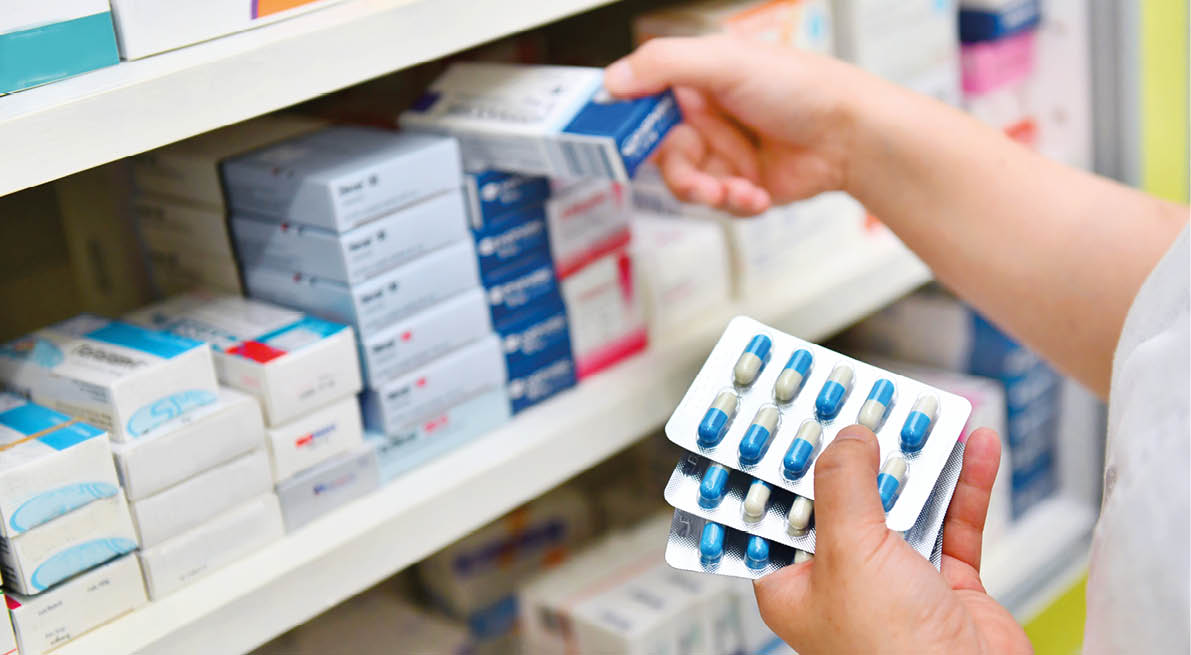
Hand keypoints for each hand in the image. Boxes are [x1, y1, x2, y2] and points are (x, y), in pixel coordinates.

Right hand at [605, 35, 874, 214]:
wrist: (852, 135)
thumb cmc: (801, 87)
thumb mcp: (725, 62)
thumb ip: (664, 65)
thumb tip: (612, 81)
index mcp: (697, 80)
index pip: (644, 103)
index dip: (630, 125)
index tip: (618, 143)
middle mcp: (707, 117)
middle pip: (662, 155)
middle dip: (680, 172)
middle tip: (696, 180)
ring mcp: (725, 153)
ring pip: (688, 185)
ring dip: (709, 192)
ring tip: (734, 189)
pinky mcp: (743, 185)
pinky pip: (719, 205)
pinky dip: (736, 203)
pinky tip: (758, 192)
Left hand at [753, 426, 1031, 653]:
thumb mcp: (849, 553)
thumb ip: (844, 486)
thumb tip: (847, 438)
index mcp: (795, 582)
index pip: (778, 509)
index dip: (784, 462)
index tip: (792, 416)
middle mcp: (842, 581)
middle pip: (845, 498)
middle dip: (859, 450)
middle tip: (867, 401)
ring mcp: (897, 582)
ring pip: (904, 504)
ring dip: (919, 461)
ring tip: (924, 414)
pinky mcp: (948, 586)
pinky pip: (956, 523)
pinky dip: (967, 486)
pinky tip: (976, 448)